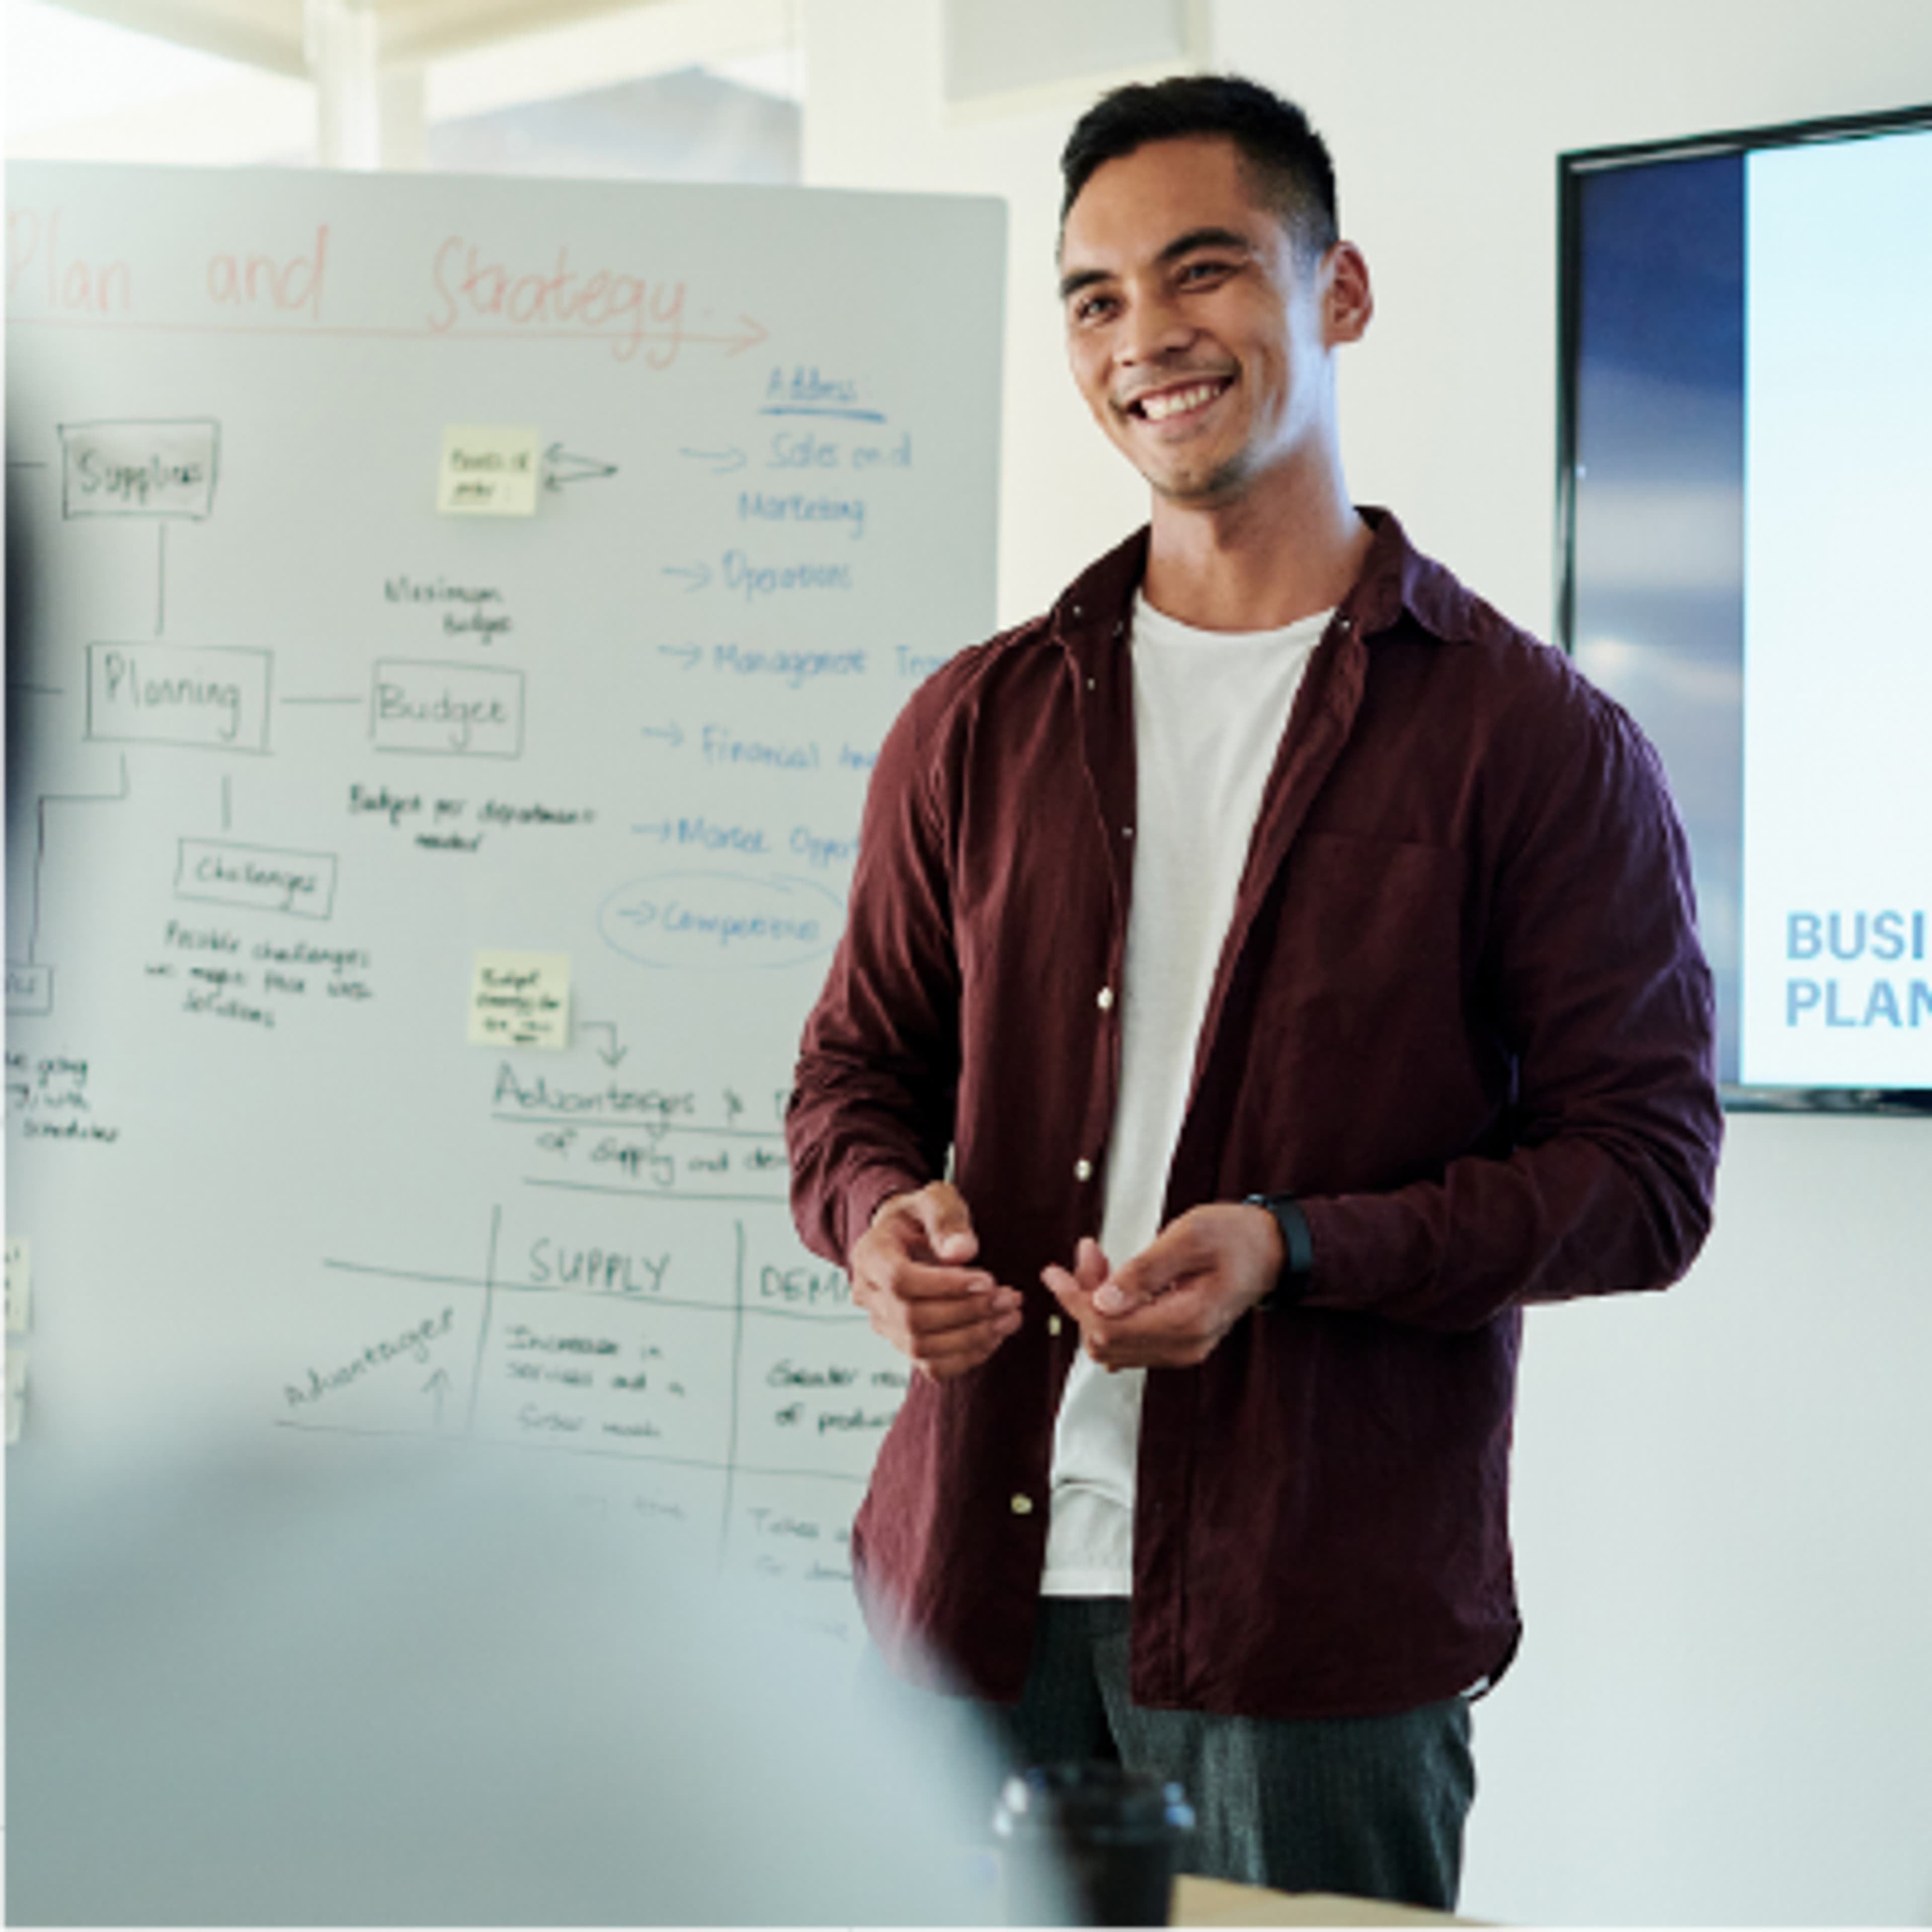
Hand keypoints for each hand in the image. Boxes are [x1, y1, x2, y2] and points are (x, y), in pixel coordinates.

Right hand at [848, 1182, 1021, 1378]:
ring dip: (973, 1337)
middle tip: (1009, 1298)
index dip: (946, 1286)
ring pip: (922, 1348)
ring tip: (1010, 1316)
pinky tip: (995, 1335)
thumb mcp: (936, 1199)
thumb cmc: (923, 1215)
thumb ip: (947, 1220)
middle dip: (968, 1312)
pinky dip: (968, 1356)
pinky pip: (932, 1365)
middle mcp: (869, 1295)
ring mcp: (883, 1324)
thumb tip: (962, 1251)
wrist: (909, 1236)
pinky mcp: (903, 1344)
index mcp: (871, 1255)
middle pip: (912, 1319)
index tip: (987, 1279)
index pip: (900, 1280)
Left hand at [1041, 1204, 1283, 1371]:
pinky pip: (1131, 1339)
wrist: (1271, 1249)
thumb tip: (1103, 1301)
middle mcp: (1184, 1345)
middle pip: (1106, 1340)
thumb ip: (1145, 1271)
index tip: (1056, 1273)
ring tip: (1096, 1261)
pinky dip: (1113, 1312)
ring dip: (1095, 1304)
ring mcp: (1182, 1348)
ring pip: (1115, 1343)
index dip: (1075, 1301)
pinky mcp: (1179, 1342)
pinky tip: (1113, 1281)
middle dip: (1084, 1298)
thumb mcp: (1189, 1237)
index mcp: (1187, 1321)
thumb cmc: (1237, 1237)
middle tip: (1086, 1255)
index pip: (1109, 1328)